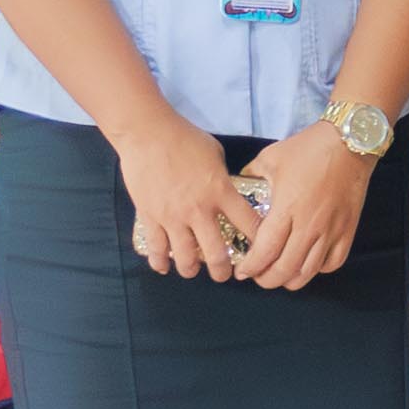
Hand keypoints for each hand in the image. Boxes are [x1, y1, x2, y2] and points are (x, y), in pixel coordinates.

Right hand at [122, 116, 263, 281]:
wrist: (147, 133)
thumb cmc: (184, 138)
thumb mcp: (215, 155)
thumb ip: (223, 179)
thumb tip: (228, 191)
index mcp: (221, 192)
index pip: (249, 225)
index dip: (260, 243)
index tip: (261, 253)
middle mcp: (199, 210)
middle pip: (217, 254)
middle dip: (223, 271)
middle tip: (225, 274)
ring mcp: (173, 217)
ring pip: (186, 259)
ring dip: (192, 270)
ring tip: (193, 269)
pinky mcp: (150, 217)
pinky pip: (156, 249)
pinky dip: (161, 262)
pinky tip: (164, 266)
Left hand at [232, 117, 378, 293]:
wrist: (350, 142)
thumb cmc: (309, 148)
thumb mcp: (270, 158)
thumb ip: (251, 176)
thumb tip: (238, 188)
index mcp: (287, 208)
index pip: (266, 251)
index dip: (251, 267)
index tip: (242, 271)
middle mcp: (309, 225)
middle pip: (286, 269)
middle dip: (267, 279)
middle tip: (257, 276)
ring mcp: (331, 230)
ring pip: (309, 272)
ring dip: (291, 279)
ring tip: (280, 275)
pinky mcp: (348, 230)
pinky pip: (333, 263)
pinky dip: (318, 270)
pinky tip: (308, 262)